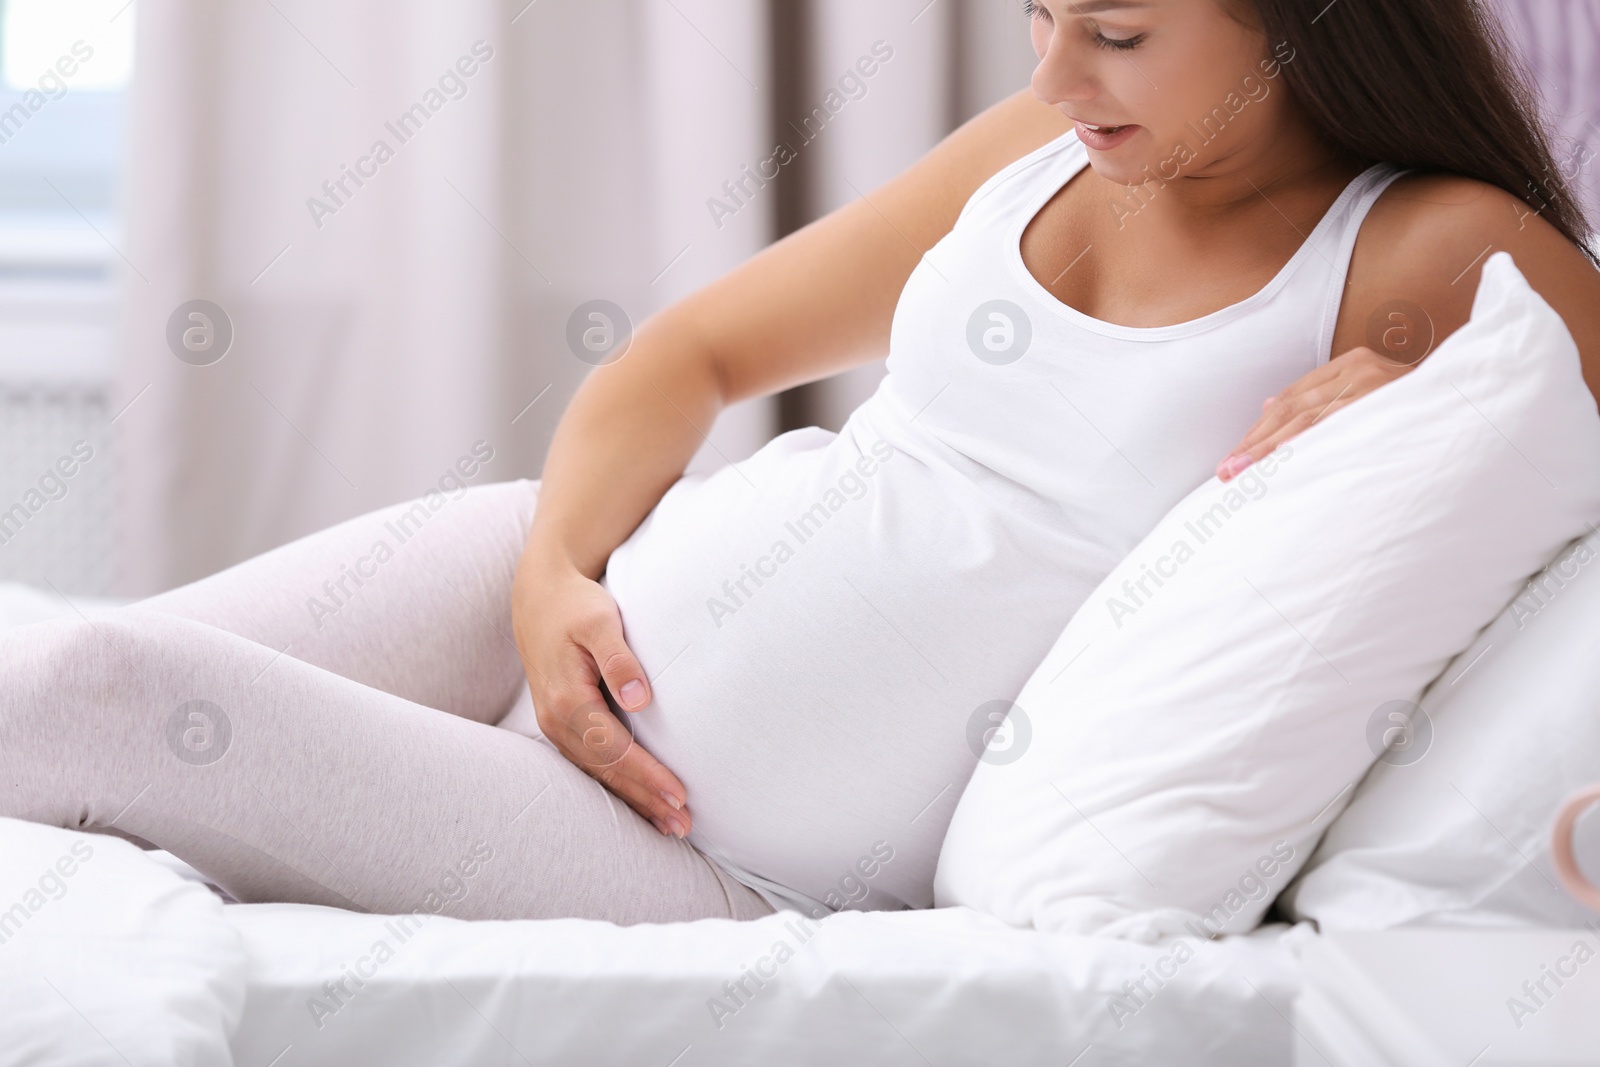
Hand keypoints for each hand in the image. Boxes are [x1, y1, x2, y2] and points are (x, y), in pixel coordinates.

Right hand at [510, 544, 690, 838]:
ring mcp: (556, 726)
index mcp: (568, 700)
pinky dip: (617, 785)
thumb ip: (619, 659)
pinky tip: (641, 801)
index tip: (680, 794)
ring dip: (634, 800)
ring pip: (597, 773)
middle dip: (645, 799)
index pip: (615, 749)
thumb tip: (638, 699)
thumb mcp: (600, 621)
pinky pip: (591, 764)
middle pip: (607, 770)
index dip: (648, 775)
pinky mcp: (562, 725)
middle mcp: (557, 720)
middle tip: (683, 824)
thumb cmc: (576, 606)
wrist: (539, 597)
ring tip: (670, 825)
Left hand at [1217, 345, 1417, 480]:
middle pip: (1292, 410)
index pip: (1292, 398)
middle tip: (1227, 472)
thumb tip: (1268, 408)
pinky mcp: (1388, 406)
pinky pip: (1336, 432)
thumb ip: (1323, 400)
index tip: (1236, 458)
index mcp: (1354, 364)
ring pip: (1307, 422)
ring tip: (1241, 474)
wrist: (1483, 403)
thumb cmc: (1422, 411)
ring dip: (1270, 451)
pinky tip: (1281, 469)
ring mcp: (1375, 387)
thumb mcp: (1369, 395)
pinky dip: (1305, 451)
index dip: (1260, 431)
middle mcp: (1361, 370)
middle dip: (1256, 443)